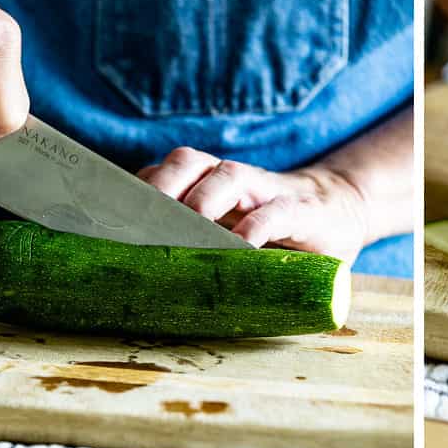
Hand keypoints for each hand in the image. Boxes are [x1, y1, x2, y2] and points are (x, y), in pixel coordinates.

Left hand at [138, 148, 370, 263]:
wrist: (338, 213)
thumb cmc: (270, 235)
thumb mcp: (229, 237)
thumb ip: (195, 249)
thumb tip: (134, 286)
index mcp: (207, 184)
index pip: (163, 172)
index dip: (136, 188)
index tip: (109, 215)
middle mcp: (232, 179)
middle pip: (188, 161)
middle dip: (162, 184)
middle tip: (143, 219)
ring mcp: (267, 191)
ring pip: (228, 174)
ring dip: (204, 198)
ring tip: (192, 226)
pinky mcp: (302, 210)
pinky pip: (276, 211)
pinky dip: (257, 226)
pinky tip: (244, 246)